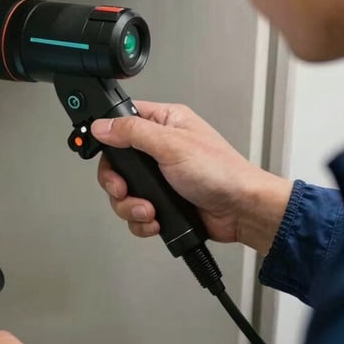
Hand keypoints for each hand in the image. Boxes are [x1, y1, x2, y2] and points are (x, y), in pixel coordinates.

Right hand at [92, 102, 292, 254]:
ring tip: (147, 210)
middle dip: (116, 183)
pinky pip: (135, 212)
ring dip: (129, 206)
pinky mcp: (161, 202)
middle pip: (116, 163)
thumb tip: (103, 125)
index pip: (121, 122)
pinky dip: (141, 221)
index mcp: (164, 123)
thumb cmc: (221, 172)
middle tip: (123, 190)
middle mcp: (158, 148)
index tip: (103, 155)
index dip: (107, 138)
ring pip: (122, 192)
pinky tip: (155, 220)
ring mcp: (159, 177)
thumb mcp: (172, 145)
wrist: (241, 211)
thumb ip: (133, 132)